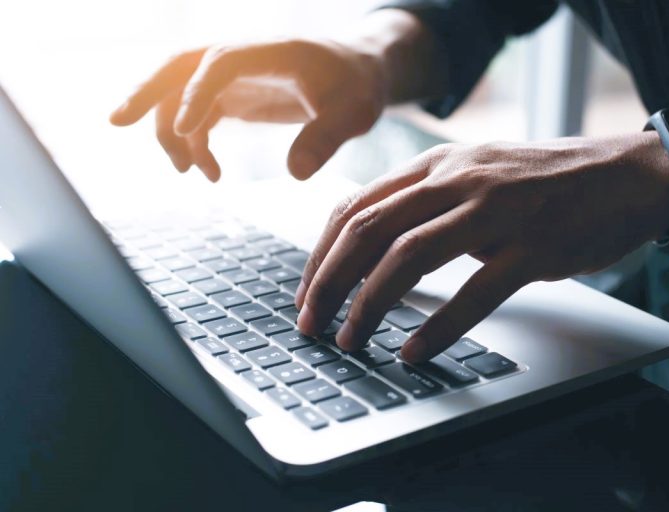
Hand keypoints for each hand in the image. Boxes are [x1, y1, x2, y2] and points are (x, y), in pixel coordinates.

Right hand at [110, 39, 386, 180]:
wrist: (357, 73)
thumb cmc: (357, 86)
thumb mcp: (354, 112)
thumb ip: (327, 137)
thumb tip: (296, 174)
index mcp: (269, 50)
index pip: (221, 61)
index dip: (197, 91)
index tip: (186, 129)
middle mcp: (241, 57)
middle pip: (179, 65)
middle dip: (146, 91)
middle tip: (116, 122)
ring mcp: (231, 76)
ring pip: (179, 93)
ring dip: (173, 132)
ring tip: (192, 172)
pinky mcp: (231, 95)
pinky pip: (196, 115)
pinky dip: (192, 143)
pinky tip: (209, 172)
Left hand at [295, 134, 668, 361]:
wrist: (625, 175)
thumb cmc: (543, 182)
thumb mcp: (474, 174)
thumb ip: (425, 201)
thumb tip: (371, 246)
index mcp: (437, 165)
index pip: (356, 206)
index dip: (321, 255)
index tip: (306, 293)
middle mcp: (458, 180)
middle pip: (370, 231)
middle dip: (329, 283)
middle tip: (312, 324)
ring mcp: (496, 211)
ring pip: (409, 257)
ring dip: (369, 305)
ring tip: (352, 341)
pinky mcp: (534, 247)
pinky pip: (474, 292)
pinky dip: (438, 327)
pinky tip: (415, 352)